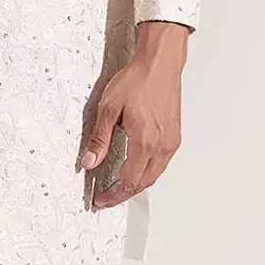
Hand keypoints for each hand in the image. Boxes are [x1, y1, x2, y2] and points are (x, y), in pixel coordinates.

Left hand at [79, 24, 186, 207]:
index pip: (128, 180)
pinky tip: (136, 168)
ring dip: (136, 184)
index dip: (113, 194)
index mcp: (145, 142)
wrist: (159, 64)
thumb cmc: (137, 80)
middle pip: (142, 183)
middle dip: (123, 194)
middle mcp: (162, 146)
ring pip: (154, 175)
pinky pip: (161, 164)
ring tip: (118, 187)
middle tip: (106, 198)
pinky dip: (147, 172)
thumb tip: (89, 161)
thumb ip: (100, 138)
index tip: (100, 200)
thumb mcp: (109, 108)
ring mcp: (171, 142)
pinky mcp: (175, 136)